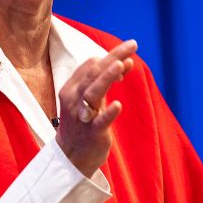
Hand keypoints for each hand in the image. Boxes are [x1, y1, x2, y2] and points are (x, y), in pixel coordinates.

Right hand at [56, 39, 136, 176]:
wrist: (70, 157)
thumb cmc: (82, 124)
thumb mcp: (92, 100)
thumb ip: (106, 82)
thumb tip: (126, 61)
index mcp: (71, 89)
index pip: (90, 65)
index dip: (109, 59)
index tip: (126, 57)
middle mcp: (74, 99)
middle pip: (93, 73)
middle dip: (113, 57)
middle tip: (132, 44)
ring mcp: (82, 116)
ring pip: (93, 93)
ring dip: (106, 78)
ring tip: (120, 65)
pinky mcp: (91, 133)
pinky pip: (99, 121)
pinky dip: (108, 113)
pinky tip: (118, 105)